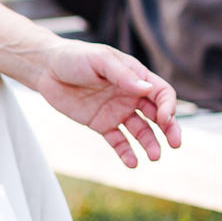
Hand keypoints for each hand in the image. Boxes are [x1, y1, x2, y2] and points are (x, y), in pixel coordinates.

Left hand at [32, 40, 180, 166]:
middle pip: (157, 115)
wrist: (46, 69)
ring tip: (154, 156)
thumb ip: (123, 75)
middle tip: (175, 144)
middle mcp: (130, 95)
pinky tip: (133, 163)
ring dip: (149, 143)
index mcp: (136, 77)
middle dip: (169, 129)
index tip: (164, 118)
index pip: (162, 93)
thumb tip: (146, 89)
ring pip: (140, 131)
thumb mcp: (100, 60)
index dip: (168, 106)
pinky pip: (118, 141)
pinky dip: (126, 152)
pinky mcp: (101, 124)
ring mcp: (117, 111)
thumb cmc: (75, 57)